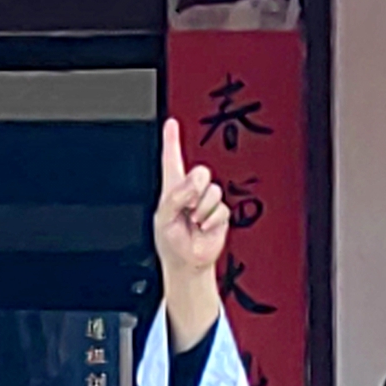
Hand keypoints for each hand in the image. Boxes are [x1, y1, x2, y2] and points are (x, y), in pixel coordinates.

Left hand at [153, 118, 227, 349]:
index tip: (171, 123)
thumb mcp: (164, 218)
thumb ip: (176, 198)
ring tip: (194, 223)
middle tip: (187, 207)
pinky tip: (204, 229)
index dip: (172, 141)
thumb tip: (194, 186)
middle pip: (200, 172)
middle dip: (194, 189)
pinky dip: (211, 221)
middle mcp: (190, 191)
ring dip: (201, 210)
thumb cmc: (171, 242)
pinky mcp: (219, 214)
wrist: (187, 262)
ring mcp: (206, 201)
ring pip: (212, 191)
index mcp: (172, 189)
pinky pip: (221, 209)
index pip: (171, 160)